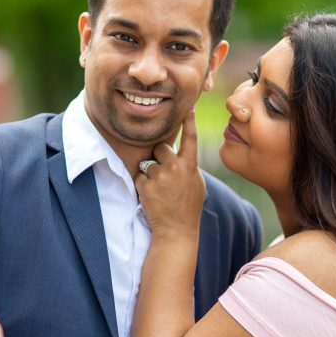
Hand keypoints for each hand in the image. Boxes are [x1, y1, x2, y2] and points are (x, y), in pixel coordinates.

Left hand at [135, 109, 205, 238]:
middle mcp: (175, 167)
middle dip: (160, 158)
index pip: (190, 138)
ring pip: (149, 163)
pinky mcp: (145, 186)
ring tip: (161, 191)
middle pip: (161, 148)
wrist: (177, 230)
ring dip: (151, 174)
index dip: (189, 121)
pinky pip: (140, 176)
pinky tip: (153, 197)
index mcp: (190, 166)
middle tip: (166, 177)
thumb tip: (180, 153)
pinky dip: (143, 185)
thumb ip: (188, 166)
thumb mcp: (196, 183)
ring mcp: (159, 176)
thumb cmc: (188, 207)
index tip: (188, 106)